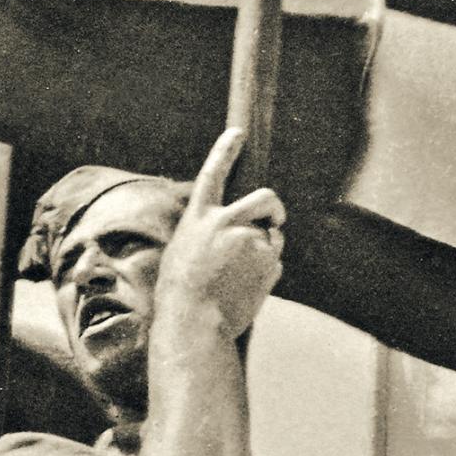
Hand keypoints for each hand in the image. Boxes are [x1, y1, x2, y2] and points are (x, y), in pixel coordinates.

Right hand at [156, 128, 285, 339]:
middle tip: (275, 220)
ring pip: (271, 238)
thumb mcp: (183, 254)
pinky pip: (275, 263)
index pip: (213, 174)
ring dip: (265, 250)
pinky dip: (266, 273)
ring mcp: (250, 240)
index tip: (238, 133)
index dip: (225, 151)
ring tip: (240, 277)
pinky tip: (246, 289)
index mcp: (199, 218)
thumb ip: (206, 236)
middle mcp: (226, 222)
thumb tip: (233, 233)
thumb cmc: (180, 296)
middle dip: (274, 208)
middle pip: (264, 198)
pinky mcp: (269, 262)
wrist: (194, 323)